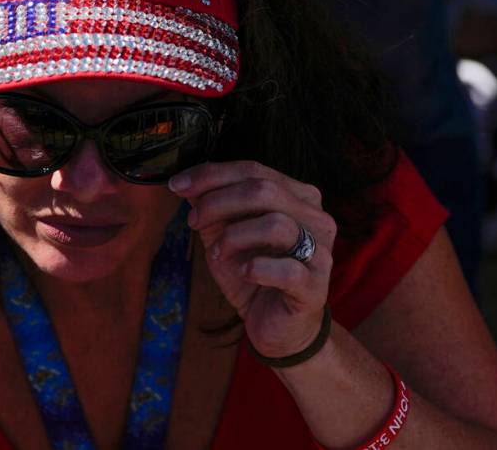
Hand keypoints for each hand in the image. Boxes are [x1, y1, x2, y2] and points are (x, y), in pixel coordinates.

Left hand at [169, 161, 336, 358]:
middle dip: (217, 202)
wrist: (277, 327)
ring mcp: (320, 252)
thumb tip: (185, 181)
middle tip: (193, 221)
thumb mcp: (225, 234)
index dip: (211, 174)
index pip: (253, 170)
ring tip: (217, 253)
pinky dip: (256, 268)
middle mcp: (316, 218)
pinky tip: (243, 272)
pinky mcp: (315, 287)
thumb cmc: (253, 274)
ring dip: (234, 237)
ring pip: (276, 224)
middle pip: (264, 190)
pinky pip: (287, 269)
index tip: (176, 185)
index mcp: (298, 197)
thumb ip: (211, 205)